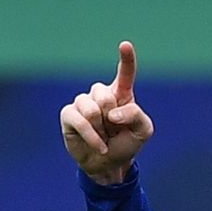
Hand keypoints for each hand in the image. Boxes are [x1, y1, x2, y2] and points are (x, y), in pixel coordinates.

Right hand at [59, 41, 154, 184]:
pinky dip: (91, 135)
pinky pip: (78, 119)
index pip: (124, 73)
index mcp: (121, 94)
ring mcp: (83, 104)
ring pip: (90, 108)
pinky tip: (98, 145)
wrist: (108, 165)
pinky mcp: (69, 115)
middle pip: (104, 94)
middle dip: (110, 116)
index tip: (125, 45)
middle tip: (112, 131)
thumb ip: (135, 115)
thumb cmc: (126, 144)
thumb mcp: (143, 130)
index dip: (126, 59)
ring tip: (104, 138)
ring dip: (100, 128)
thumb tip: (112, 113)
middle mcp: (100, 95)